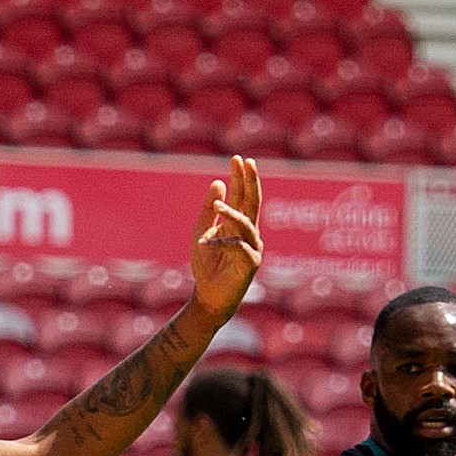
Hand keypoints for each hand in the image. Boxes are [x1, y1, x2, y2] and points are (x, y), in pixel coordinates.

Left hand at [187, 156, 263, 319]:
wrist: (208, 297)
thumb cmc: (207, 266)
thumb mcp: (202, 232)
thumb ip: (209, 210)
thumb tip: (218, 182)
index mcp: (238, 225)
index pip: (243, 196)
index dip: (241, 177)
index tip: (238, 158)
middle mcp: (249, 233)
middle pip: (253, 203)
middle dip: (250, 182)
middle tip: (247, 162)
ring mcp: (252, 248)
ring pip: (246, 224)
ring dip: (231, 214)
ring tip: (217, 206)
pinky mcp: (250, 265)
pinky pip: (238, 248)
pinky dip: (221, 244)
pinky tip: (204, 242)